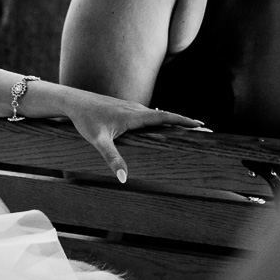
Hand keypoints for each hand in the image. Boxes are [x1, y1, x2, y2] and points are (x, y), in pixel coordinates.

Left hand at [62, 91, 202, 182]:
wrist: (74, 101)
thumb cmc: (86, 120)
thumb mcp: (98, 141)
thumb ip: (112, 159)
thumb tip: (124, 178)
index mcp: (134, 116)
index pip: (165, 117)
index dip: (183, 121)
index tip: (200, 124)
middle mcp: (136, 109)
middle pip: (167, 116)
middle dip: (185, 122)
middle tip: (205, 129)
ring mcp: (132, 108)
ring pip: (158, 114)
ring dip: (175, 120)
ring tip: (191, 129)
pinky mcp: (126, 109)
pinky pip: (150, 115)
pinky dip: (162, 119)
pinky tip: (164, 124)